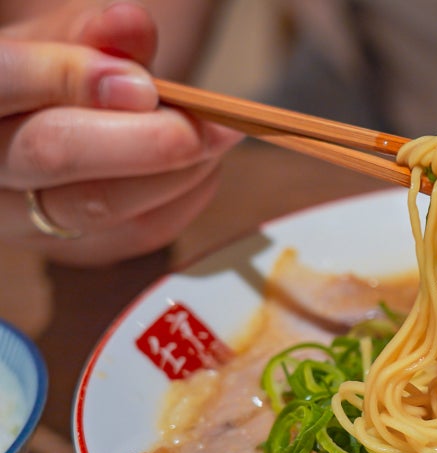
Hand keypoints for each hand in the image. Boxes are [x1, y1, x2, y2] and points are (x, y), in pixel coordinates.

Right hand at [0, 1, 240, 265]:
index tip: (142, 84)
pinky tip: (204, 166)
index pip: (2, 81)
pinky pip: (137, 233)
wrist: (50, 124)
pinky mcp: (72, 251)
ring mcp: (20, 218)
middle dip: (143, 138)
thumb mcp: (62, 38)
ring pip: (98, 204)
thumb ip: (94, 32)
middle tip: (210, 122)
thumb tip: (130, 23)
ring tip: (219, 135)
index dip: (69, 78)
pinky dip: (185, 196)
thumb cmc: (55, 73)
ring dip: (176, 169)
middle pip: (51, 153)